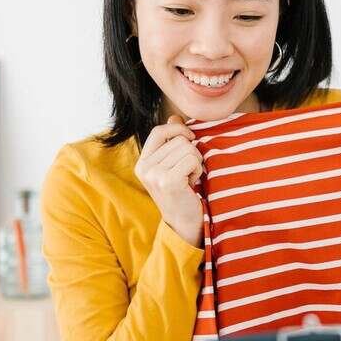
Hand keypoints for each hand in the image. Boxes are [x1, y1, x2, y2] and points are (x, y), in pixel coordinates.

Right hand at [133, 115, 204, 246]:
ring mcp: (154, 174)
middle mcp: (144, 167)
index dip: (178, 130)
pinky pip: (192, 159)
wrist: (185, 223)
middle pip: (178, 139)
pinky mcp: (168, 181)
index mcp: (142, 162)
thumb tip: (175, 118)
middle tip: (189, 172)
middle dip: (192, 153)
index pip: (159, 131)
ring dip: (196, 162)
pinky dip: (198, 170)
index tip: (190, 138)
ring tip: (190, 178)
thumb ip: (172, 142)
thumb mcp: (174, 165)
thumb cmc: (183, 192)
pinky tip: (193, 184)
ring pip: (187, 149)